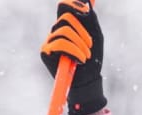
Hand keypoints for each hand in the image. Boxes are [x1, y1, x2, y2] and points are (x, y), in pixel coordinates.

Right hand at [41, 0, 105, 114]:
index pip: (64, 6)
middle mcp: (56, 31)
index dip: (72, 3)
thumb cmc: (93, 59)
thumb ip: (91, 20)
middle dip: (83, 32)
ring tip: (86, 56)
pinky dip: (74, 52)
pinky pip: (59, 43)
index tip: (86, 10)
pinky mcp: (45, 52)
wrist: (88, 80)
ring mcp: (49, 40)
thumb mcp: (96, 37)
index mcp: (68, 25)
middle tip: (90, 45)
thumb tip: (86, 4)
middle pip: (66, 17)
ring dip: (81, 44)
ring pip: (64, 31)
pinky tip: (80, 60)